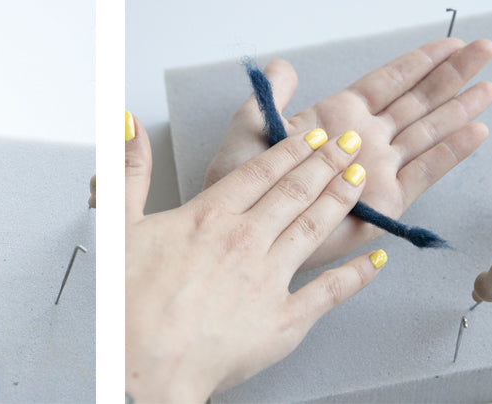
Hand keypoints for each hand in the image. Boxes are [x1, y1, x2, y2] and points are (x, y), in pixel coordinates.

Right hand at [126, 113, 386, 400]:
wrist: (144, 365)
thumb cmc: (127, 306)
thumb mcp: (116, 227)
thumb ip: (127, 172)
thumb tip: (127, 126)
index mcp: (207, 217)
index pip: (259, 172)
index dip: (290, 149)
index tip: (312, 134)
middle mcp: (245, 241)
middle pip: (295, 192)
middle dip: (328, 162)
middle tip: (351, 143)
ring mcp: (269, 279)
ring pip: (315, 228)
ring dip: (341, 199)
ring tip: (360, 179)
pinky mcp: (284, 319)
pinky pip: (330, 291)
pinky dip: (358, 274)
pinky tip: (375, 260)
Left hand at [204, 38, 491, 270]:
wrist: (240, 226)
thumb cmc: (239, 182)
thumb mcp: (251, 128)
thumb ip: (272, 97)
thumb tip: (281, 67)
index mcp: (336, 119)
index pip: (386, 84)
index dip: (417, 64)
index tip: (448, 45)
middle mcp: (363, 142)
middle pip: (416, 102)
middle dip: (450, 77)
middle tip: (484, 51)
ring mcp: (376, 171)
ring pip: (426, 132)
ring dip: (458, 109)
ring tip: (488, 88)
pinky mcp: (383, 203)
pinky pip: (422, 173)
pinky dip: (449, 152)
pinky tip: (474, 132)